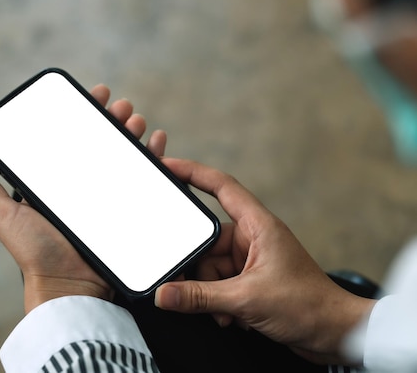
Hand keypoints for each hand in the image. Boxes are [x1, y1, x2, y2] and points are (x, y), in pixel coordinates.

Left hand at [0, 84, 166, 312]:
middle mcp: (80, 187)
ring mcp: (106, 198)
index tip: (95, 94)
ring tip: (138, 121)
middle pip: (100, 143)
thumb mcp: (2, 215)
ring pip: (123, 157)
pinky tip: (158, 143)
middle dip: (113, 119)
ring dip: (133, 134)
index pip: (69, 139)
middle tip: (122, 106)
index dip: (83, 114)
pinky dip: (154, 159)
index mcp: (54, 183)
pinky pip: (144, 180)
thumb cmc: (34, 253)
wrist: (70, 288)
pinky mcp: (127, 211)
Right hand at [154, 158, 375, 364]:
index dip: (193, 172)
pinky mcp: (251, 279)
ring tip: (225, 311)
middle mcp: (254, 237)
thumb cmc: (308, 305)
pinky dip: (219, 300)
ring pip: (211, 265)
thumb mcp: (246, 299)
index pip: (221, 186)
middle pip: (207, 239)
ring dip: (210, 291)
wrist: (334, 334)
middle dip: (199, 267)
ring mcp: (251, 259)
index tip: (168, 167)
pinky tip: (231, 316)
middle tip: (190, 287)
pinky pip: (220, 282)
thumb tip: (165, 294)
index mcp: (258, 225)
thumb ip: (200, 296)